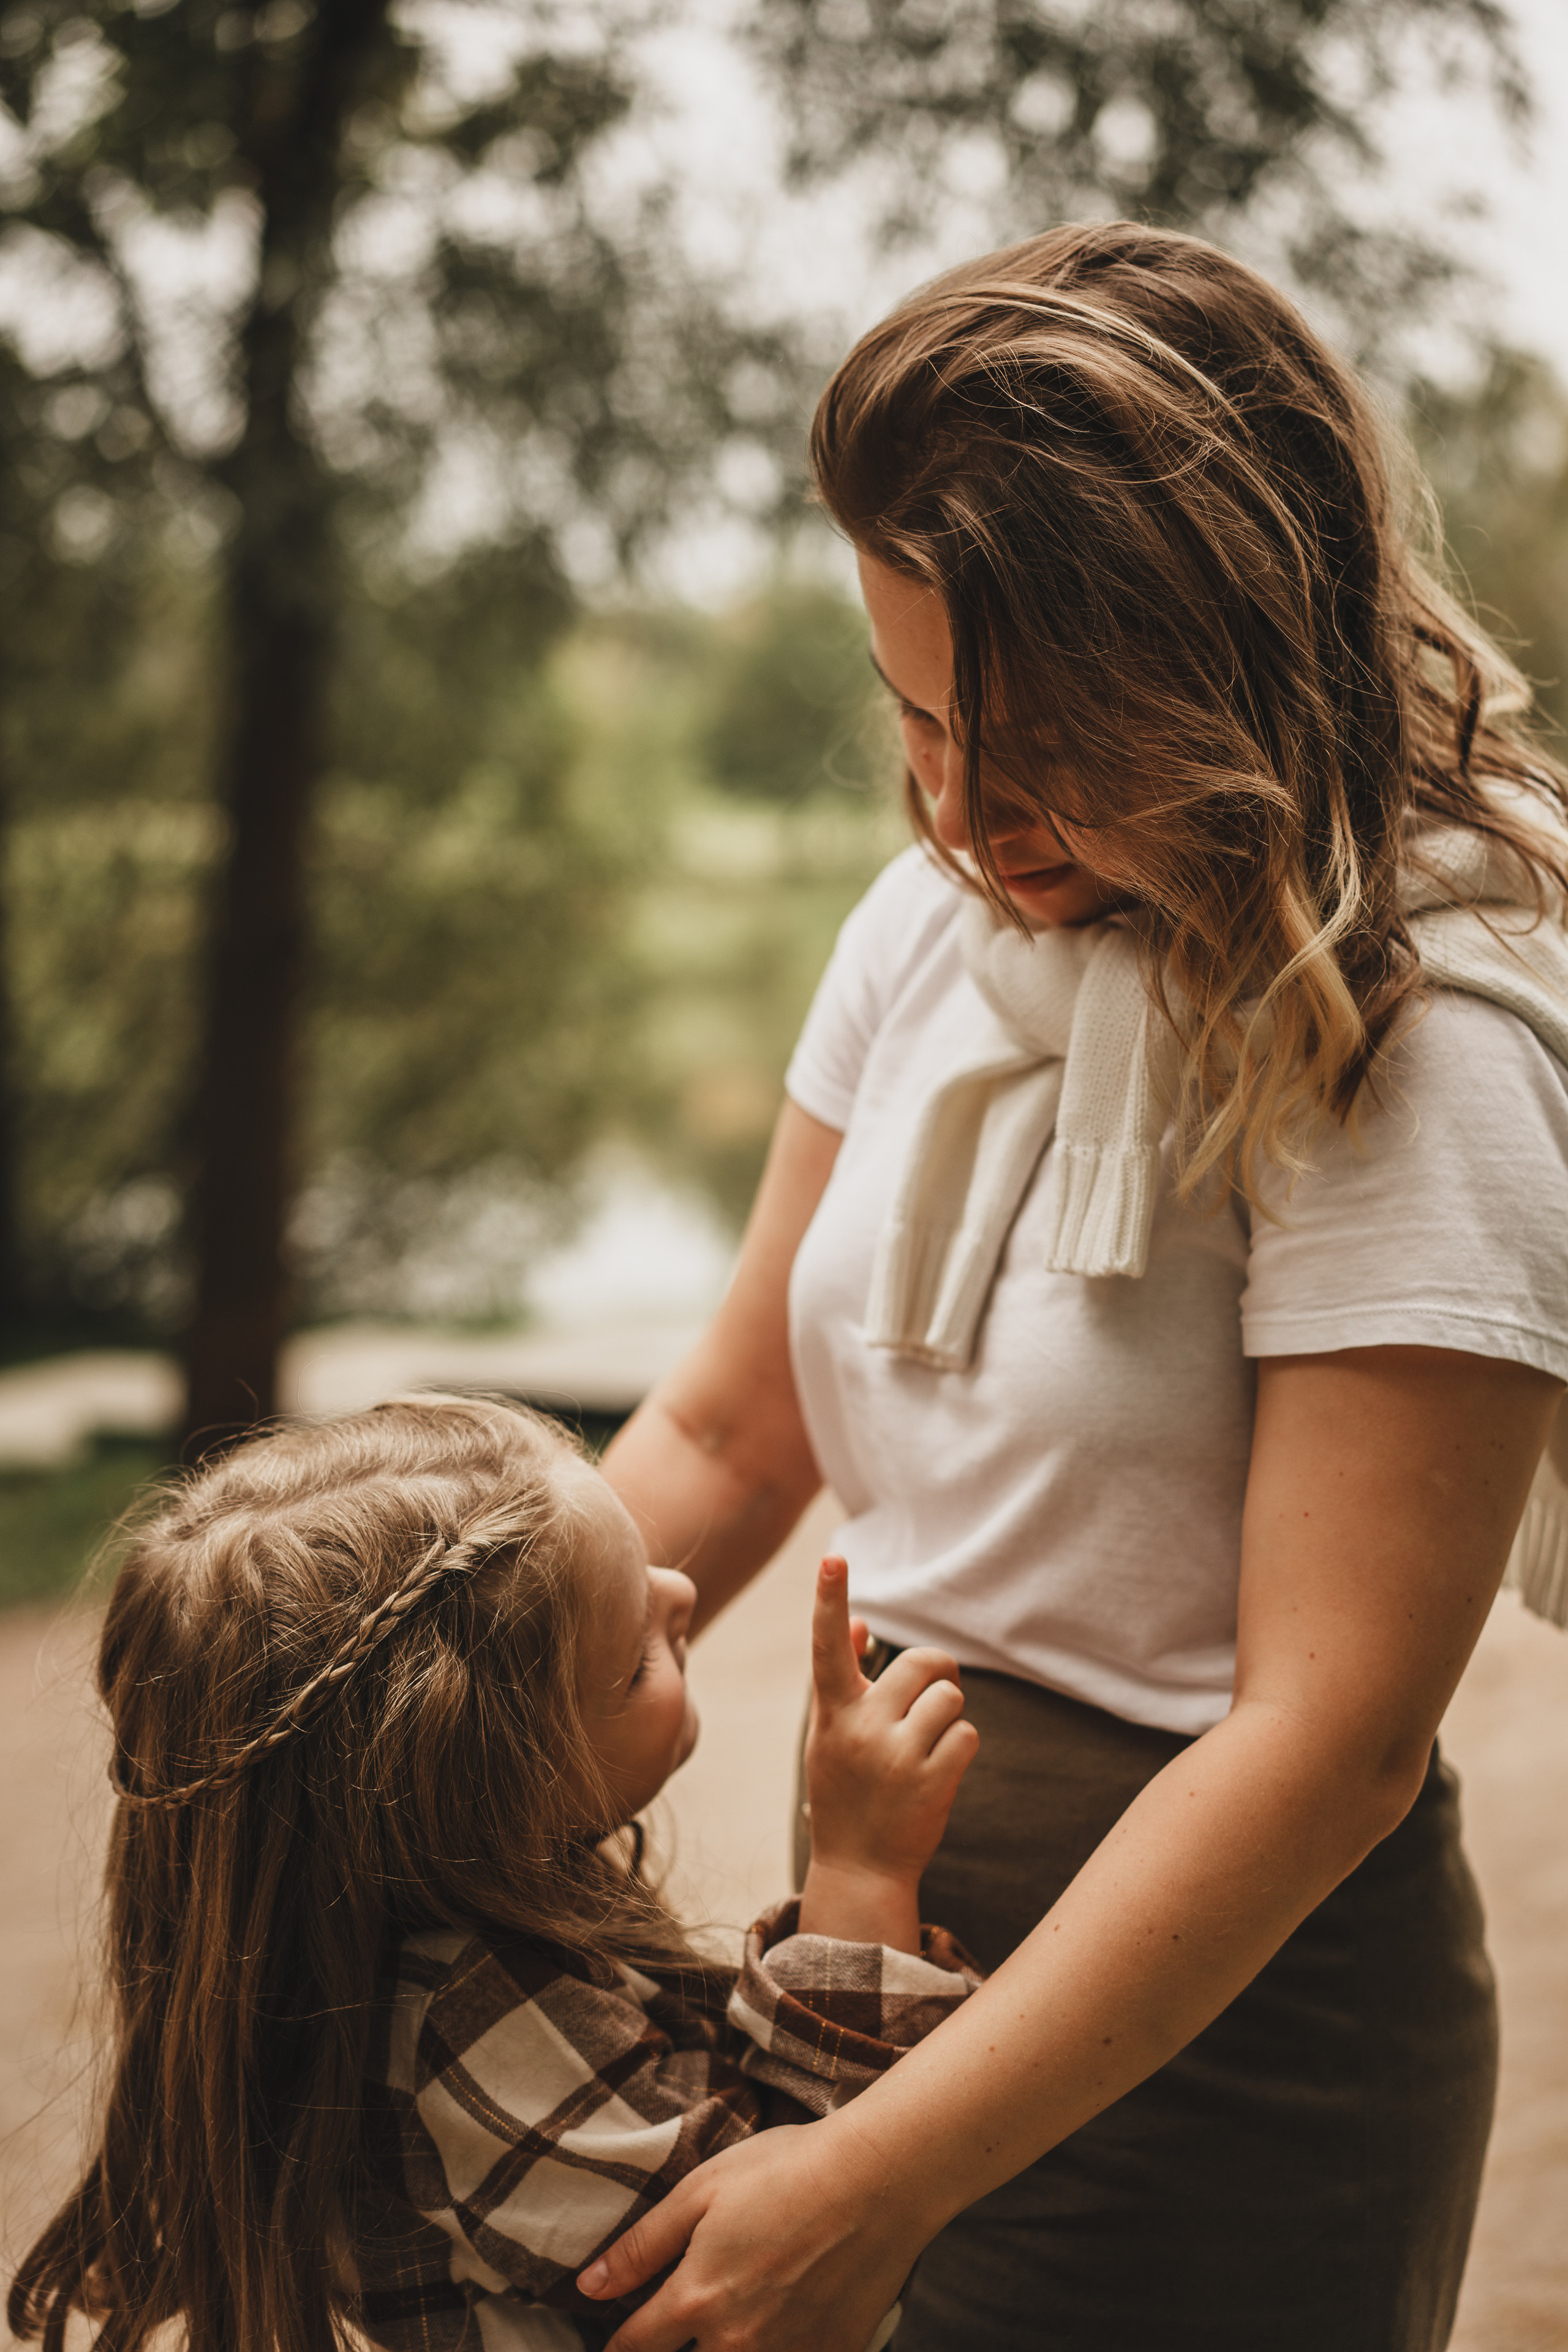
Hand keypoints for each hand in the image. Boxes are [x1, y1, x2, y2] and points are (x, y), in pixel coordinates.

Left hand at [578, 2118, 925, 2351]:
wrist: (878, 2180)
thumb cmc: (786, 2171)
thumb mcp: (701, 2190)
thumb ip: (642, 2245)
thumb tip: (588, 2285)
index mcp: (697, 2300)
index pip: (635, 2347)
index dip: (618, 2346)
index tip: (617, 2342)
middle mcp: (736, 2343)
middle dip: (675, 2351)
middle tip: (679, 2327)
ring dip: (723, 2351)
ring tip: (729, 2326)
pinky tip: (779, 2329)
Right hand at [798, 1557, 976, 1948]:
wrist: (860, 1869)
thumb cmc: (846, 1791)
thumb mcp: (831, 1736)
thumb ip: (844, 1681)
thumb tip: (856, 1623)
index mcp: (833, 1713)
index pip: (826, 1646)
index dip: (829, 1599)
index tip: (832, 1558)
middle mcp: (860, 1728)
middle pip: (922, 1663)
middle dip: (938, 1675)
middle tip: (929, 1700)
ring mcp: (895, 1755)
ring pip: (950, 1697)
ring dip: (949, 1717)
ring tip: (926, 1748)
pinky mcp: (931, 1780)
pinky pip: (967, 1734)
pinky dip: (960, 1749)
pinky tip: (938, 1774)